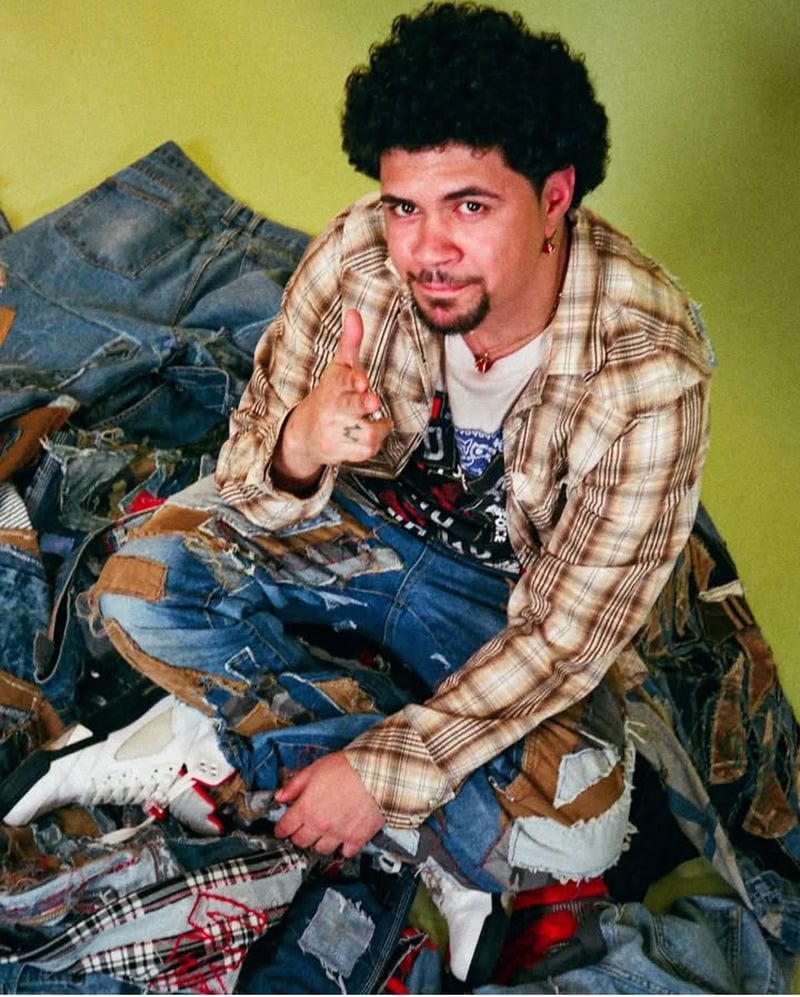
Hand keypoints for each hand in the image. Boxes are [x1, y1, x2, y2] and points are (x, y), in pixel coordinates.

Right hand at [273, 309, 392, 486]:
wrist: (304, 434)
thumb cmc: (329, 396)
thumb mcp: (338, 368)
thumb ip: (350, 343)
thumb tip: (354, 312)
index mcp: (333, 386)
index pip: (343, 380)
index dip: (354, 379)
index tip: (362, 381)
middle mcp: (333, 409)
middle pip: (350, 406)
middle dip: (361, 403)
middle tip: (371, 399)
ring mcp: (337, 432)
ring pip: (367, 432)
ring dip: (376, 426)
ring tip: (369, 419)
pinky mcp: (343, 452)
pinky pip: (368, 449)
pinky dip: (373, 443)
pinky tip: (364, 434)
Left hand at [273, 752, 384, 856]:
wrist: (378, 772)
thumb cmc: (349, 767)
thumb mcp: (315, 769)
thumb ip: (295, 784)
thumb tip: (280, 796)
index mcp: (306, 808)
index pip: (285, 828)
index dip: (281, 828)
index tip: (283, 828)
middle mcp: (320, 825)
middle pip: (301, 842)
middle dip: (299, 836)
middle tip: (303, 829)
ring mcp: (338, 834)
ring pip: (321, 850)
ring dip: (320, 843)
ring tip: (324, 833)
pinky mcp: (357, 838)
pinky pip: (345, 852)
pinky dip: (343, 847)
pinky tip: (344, 837)